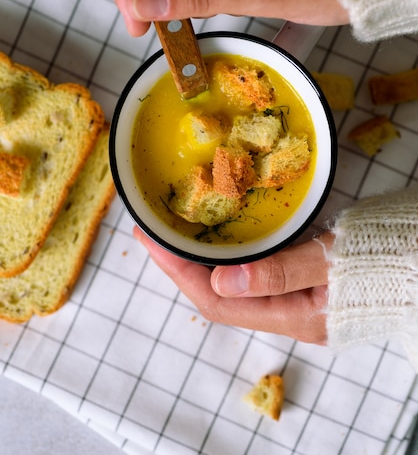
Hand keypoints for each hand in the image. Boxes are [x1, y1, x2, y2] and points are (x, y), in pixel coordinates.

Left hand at [134, 226, 332, 343]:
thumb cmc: (391, 258)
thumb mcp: (337, 261)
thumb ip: (282, 272)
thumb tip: (221, 282)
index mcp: (295, 314)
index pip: (218, 302)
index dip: (178, 272)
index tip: (150, 240)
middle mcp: (292, 313)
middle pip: (220, 297)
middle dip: (182, 266)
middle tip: (155, 231)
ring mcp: (301, 300)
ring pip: (237, 287)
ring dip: (205, 261)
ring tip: (179, 232)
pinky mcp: (310, 283)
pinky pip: (257, 275)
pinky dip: (234, 256)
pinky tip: (226, 237)